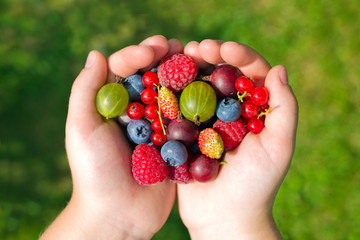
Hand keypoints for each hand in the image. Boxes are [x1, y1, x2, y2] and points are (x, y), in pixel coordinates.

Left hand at [40, 35, 182, 239]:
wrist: (118, 215)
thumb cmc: (95, 173)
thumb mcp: (82, 130)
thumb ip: (85, 91)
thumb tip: (96, 53)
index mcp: (113, 106)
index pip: (125, 70)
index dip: (138, 55)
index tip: (152, 50)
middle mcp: (136, 113)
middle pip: (152, 78)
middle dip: (164, 59)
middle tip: (176, 46)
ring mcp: (158, 128)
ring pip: (172, 94)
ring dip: (183, 75)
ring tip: (196, 59)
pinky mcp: (175, 144)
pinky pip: (188, 120)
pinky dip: (198, 103)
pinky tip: (209, 89)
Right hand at [177, 40, 297, 238]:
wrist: (225, 218)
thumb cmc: (256, 186)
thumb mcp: (279, 147)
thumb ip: (284, 109)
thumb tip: (279, 68)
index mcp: (255, 110)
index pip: (250, 72)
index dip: (238, 55)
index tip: (222, 48)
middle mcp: (230, 111)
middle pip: (220, 74)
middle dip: (208, 56)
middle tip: (194, 47)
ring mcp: (206, 121)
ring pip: (197, 86)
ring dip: (187, 70)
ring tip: (176, 57)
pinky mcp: (186, 134)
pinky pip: (178, 108)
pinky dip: (170, 93)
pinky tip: (161, 82)